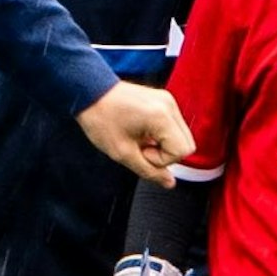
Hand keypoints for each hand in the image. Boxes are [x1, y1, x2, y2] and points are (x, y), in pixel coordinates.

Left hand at [76, 82, 193, 189]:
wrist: (89, 92)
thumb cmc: (101, 119)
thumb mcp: (122, 152)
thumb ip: (149, 171)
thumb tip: (169, 183)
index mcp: (162, 116)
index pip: (182, 151)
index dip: (161, 160)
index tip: (141, 151)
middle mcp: (170, 105)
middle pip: (187, 144)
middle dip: (165, 154)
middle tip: (141, 147)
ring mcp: (168, 100)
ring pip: (181, 136)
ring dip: (163, 144)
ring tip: (139, 138)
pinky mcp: (164, 99)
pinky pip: (173, 126)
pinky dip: (160, 134)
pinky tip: (141, 131)